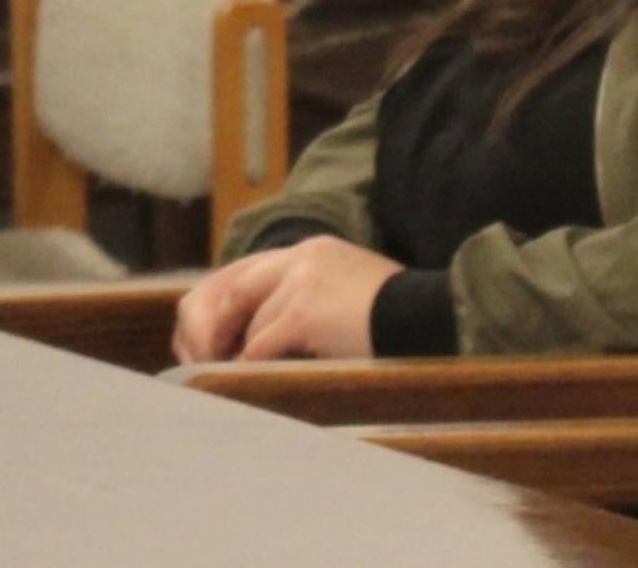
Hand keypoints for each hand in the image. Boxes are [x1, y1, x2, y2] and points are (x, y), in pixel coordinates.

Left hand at [173, 236, 403, 363]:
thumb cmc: (398, 317)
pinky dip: (251, 369)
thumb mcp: (351, 290)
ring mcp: (302, 281)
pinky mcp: (302, 311)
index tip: (222, 337)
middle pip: (237, 288)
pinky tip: (253, 387)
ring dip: (240, 356)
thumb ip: (313, 296)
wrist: (425, 318)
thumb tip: (276, 334)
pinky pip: (259, 347)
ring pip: (249, 323)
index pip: (254, 270)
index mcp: (315, 250)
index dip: (232, 305)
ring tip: (236, 381)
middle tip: (213, 361)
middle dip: (219, 327)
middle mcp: (304, 256)